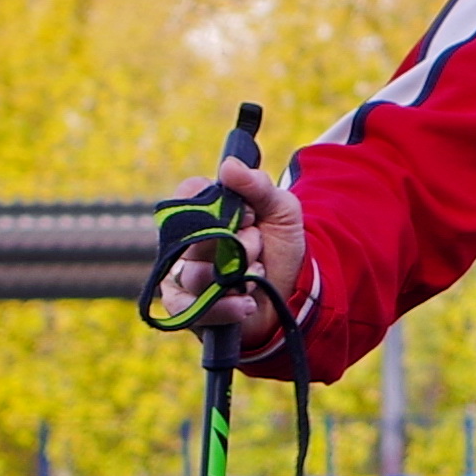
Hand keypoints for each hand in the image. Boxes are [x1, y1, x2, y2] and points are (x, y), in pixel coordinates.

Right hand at [163, 155, 307, 348]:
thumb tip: (228, 166)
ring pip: (197, 274)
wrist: (293, 294)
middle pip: (197, 237)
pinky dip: (224, 306)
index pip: (189, 194)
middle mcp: (185, 241)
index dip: (226, 207)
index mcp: (202, 210)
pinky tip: (247, 302)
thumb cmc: (279, 248)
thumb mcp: (281, 210)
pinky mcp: (185, 308)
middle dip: (238, 243)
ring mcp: (181, 274)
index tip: (253, 214)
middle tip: (259, 244)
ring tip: (259, 274)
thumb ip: (258, 185)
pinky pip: (190, 308)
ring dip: (238, 274)